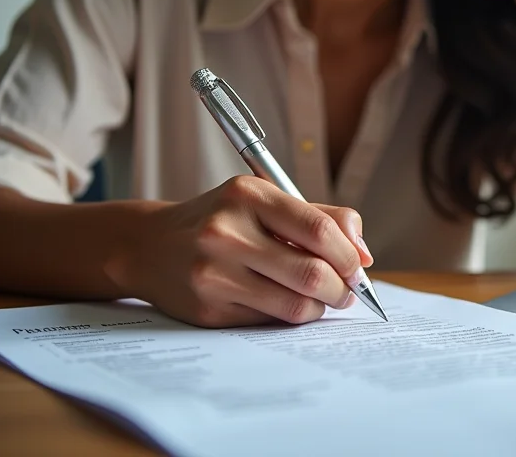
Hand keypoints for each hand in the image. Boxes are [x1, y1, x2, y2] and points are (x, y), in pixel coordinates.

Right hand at [116, 176, 372, 327]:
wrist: (151, 245)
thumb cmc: (222, 218)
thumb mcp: (264, 200)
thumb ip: (320, 217)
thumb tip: (364, 254)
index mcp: (248, 194)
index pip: (318, 228)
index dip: (348, 254)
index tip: (358, 266)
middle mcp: (227, 232)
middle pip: (311, 273)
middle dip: (341, 288)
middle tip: (346, 290)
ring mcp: (214, 273)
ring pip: (294, 305)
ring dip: (320, 307)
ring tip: (320, 298)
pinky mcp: (208, 309)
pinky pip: (269, 321)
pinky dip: (290, 317)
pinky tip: (286, 303)